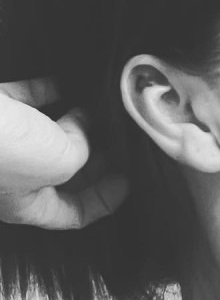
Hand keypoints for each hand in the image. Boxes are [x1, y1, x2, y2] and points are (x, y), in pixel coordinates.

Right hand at [0, 79, 127, 228]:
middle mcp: (10, 179)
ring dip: (72, 124)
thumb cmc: (3, 151)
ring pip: (44, 137)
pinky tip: (67, 84)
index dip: (105, 200)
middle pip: (62, 175)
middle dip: (91, 161)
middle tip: (119, 144)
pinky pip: (24, 102)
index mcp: (27, 207)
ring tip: (100, 113)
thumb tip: (82, 128)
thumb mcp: (61, 163)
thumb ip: (80, 152)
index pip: (74, 214)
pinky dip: (46, 93)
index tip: (126, 180)